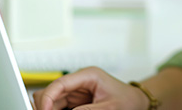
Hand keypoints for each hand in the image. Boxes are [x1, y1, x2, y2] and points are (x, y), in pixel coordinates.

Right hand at [32, 66, 148, 109]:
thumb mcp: (108, 108)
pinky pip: (58, 107)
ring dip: (50, 109)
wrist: (136, 102)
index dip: (47, 98)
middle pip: (51, 92)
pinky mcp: (76, 101)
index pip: (60, 83)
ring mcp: (77, 91)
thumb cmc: (127, 101)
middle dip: (45, 105)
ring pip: (52, 101)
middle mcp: (80, 81)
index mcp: (89, 75)